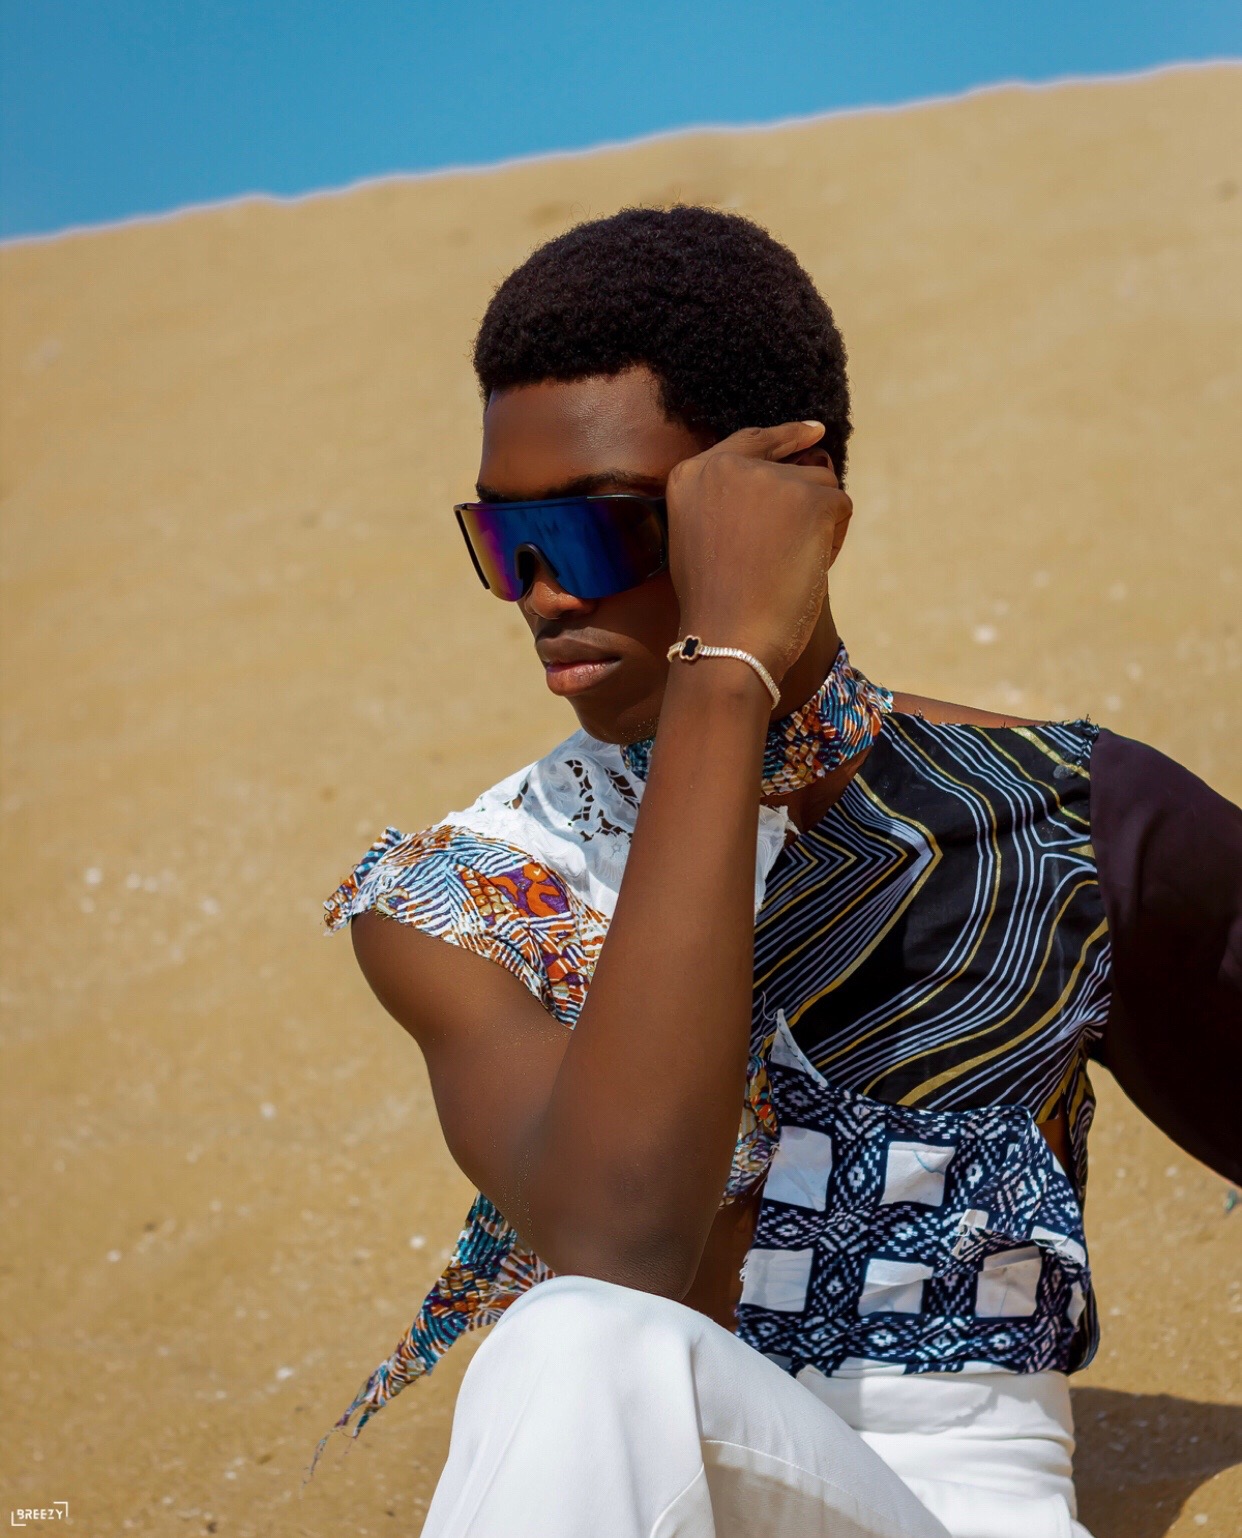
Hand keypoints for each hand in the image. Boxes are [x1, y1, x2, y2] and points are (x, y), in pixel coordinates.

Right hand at [664, 421, 850, 681]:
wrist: (728, 639)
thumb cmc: (715, 607)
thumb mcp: (700, 541)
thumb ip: (728, 505)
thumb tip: (783, 485)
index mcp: (690, 474)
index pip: (749, 442)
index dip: (785, 437)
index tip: (813, 432)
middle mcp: (725, 465)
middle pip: (790, 466)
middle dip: (806, 498)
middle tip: (816, 521)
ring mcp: (768, 477)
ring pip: (819, 486)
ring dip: (817, 526)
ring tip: (788, 569)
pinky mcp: (808, 496)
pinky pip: (839, 508)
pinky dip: (832, 541)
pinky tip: (806, 569)